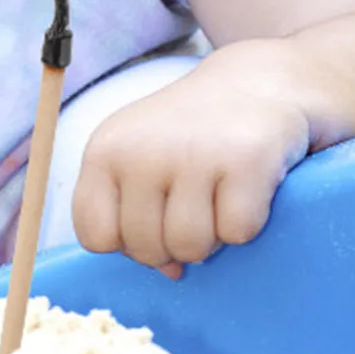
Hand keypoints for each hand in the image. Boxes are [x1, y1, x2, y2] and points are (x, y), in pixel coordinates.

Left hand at [69, 55, 310, 277]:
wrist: (260, 81)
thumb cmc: (192, 134)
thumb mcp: (140, 158)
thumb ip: (133, 214)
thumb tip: (168, 271)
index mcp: (104, 150)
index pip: (94, 235)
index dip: (125, 243)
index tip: (152, 220)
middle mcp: (141, 151)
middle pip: (144, 249)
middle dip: (172, 245)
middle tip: (194, 209)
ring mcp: (193, 154)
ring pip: (189, 248)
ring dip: (211, 239)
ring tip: (218, 200)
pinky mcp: (246, 160)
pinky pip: (237, 233)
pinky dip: (248, 224)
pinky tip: (247, 190)